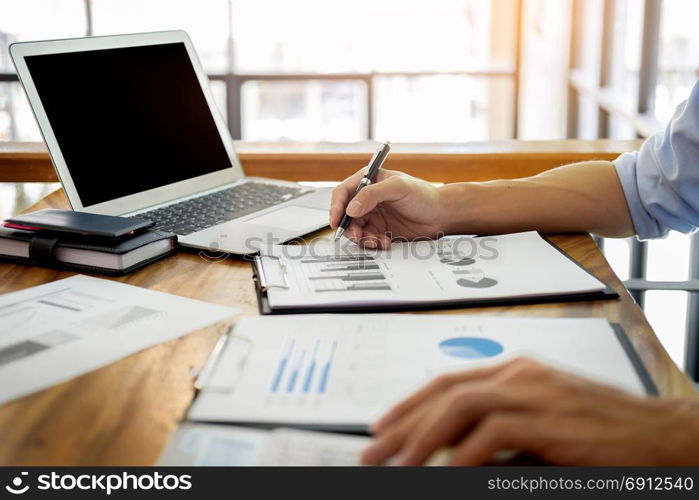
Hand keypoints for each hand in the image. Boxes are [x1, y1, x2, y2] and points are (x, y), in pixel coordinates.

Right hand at [329, 168, 447, 247]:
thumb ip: (372, 194)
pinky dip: (373, 243)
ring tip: (376, 241)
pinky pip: (368, 239)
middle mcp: (368, 198)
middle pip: (346, 214)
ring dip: (362, 238)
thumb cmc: (424, 195)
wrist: (442, 215)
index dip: (336, 206)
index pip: (344, 192)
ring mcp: (374, 215)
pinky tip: (385, 242)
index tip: (336, 220)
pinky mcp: (381, 230)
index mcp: (369, 181)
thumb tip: (351, 208)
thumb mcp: (398, 188)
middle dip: (349, 227)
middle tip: (357, 236)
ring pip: (356, 229)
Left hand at [362, 358, 698, 465]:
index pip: (448, 381)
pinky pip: (494, 432)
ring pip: (459, 405)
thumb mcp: (541, 425)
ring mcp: (536, 392)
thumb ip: (498, 430)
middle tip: (374, 450)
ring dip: (423, 437)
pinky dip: (466, 453)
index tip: (384, 426)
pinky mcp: (552, 419)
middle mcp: (520, 375)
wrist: (662, 435)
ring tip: (399, 464)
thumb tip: (452, 449)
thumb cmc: (604, 432)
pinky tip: (448, 471)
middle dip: (403, 422)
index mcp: (516, 371)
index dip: (410, 403)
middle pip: (444, 391)